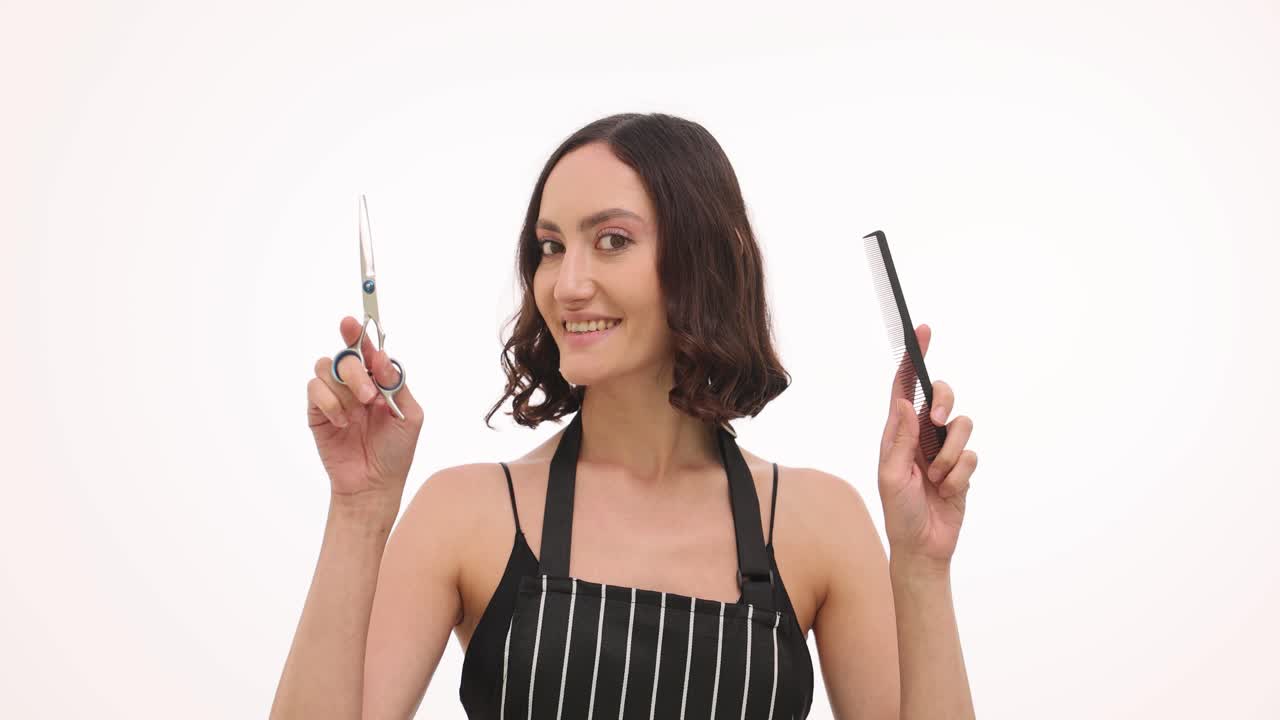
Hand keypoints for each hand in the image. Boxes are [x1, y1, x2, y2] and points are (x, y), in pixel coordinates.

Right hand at [306, 316, 424, 506]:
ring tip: (358, 411)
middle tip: (370, 397)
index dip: (359, 334)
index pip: (368, 351)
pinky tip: (342, 422)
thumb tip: (382, 357)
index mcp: (379, 382)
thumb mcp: (409, 416)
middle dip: (357, 372)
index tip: (353, 322)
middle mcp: (356, 385)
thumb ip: (396, 385)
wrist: (374, 483)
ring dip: (344, 387)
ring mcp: (335, 397)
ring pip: (326, 368)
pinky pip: (314, 390)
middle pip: (346, 356)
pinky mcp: (318, 412)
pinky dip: (329, 403)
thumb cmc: (395, 451)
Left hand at [877, 324, 977, 567]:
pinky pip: (971, 456)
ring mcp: (945, 450)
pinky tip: (948, 491)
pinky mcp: (964, 467)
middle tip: (936, 421)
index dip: (913, 359)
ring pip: (961, 425)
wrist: (923, 546)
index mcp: (898, 432)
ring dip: (950, 455)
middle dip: (943, 402)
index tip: (922, 331)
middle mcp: (922, 435)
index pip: (905, 387)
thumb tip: (902, 401)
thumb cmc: (899, 512)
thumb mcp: (891, 476)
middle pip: (941, 395)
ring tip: (937, 478)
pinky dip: (960, 474)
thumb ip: (900, 439)